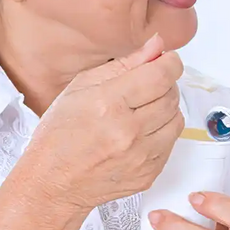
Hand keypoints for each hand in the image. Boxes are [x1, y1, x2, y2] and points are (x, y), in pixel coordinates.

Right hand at [22, 34, 185, 214]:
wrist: (53, 184)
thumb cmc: (59, 135)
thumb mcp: (81, 87)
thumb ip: (124, 64)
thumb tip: (156, 46)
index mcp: (109, 104)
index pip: (161, 75)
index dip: (170, 63)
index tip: (166, 60)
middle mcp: (128, 131)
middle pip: (172, 95)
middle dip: (165, 84)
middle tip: (146, 86)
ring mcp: (141, 156)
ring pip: (177, 119)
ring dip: (165, 109)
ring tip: (142, 110)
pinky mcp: (149, 174)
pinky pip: (171, 144)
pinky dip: (161, 133)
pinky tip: (139, 133)